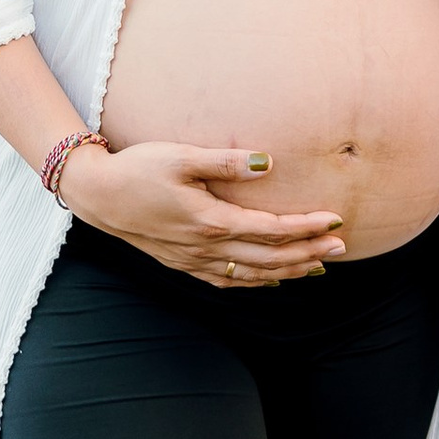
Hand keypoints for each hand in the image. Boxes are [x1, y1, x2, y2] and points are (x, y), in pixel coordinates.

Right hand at [63, 137, 345, 287]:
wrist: (97, 195)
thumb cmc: (138, 169)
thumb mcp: (181, 156)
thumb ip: (226, 162)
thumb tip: (268, 163)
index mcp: (210, 221)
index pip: (271, 228)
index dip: (307, 227)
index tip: (335, 220)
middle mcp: (206, 247)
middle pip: (269, 258)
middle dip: (308, 253)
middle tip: (340, 247)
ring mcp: (193, 260)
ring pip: (252, 274)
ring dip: (288, 270)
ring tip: (318, 265)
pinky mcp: (182, 263)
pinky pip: (227, 280)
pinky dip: (255, 282)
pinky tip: (271, 279)